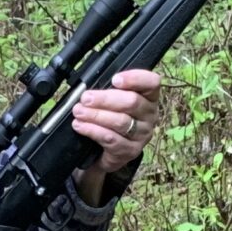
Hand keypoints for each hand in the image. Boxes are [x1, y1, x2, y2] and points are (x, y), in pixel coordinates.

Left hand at [72, 68, 165, 184]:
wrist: (107, 152)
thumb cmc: (112, 119)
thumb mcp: (113, 102)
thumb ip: (109, 91)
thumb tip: (90, 88)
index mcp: (149, 97)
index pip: (152, 83)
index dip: (135, 79)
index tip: (115, 79)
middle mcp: (150, 115)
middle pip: (132, 102)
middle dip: (105, 99)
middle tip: (86, 98)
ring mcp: (142, 134)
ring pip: (121, 121)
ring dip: (96, 115)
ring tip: (79, 112)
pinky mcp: (131, 151)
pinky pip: (112, 139)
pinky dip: (93, 131)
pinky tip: (81, 126)